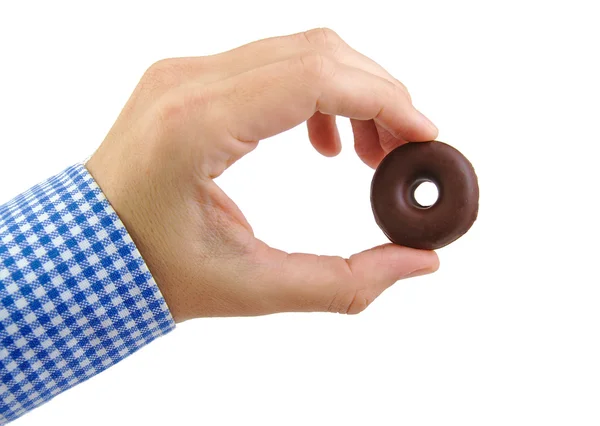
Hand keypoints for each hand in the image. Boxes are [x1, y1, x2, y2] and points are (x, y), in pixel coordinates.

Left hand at [86, 28, 439, 321]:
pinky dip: (316, 93)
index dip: (384, 100)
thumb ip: (342, 282)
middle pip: (316, 52)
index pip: (314, 78)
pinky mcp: (190, 78)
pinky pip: (272, 64)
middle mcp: (187, 82)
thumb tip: (417, 263)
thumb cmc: (151, 270)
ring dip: (351, 92)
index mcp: (195, 126)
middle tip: (404, 150)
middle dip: (379, 96)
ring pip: (299, 51)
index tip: (423, 136)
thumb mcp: (251, 287)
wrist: (88, 250)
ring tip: (368, 153)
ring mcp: (185, 72)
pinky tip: (324, 143)